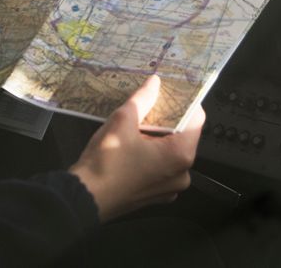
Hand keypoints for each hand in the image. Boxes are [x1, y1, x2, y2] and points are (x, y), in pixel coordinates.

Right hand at [68, 75, 204, 221]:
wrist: (85, 197)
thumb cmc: (106, 161)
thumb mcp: (122, 122)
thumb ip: (143, 99)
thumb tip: (155, 82)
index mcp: (180, 155)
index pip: (195, 119)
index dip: (184, 102)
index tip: (169, 90)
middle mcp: (182, 173)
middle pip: (182, 136)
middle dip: (167, 119)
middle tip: (149, 103)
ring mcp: (170, 187)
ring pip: (170, 152)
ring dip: (157, 137)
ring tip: (137, 123)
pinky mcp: (156, 195)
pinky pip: (161, 168)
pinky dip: (151, 154)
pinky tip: (133, 146)